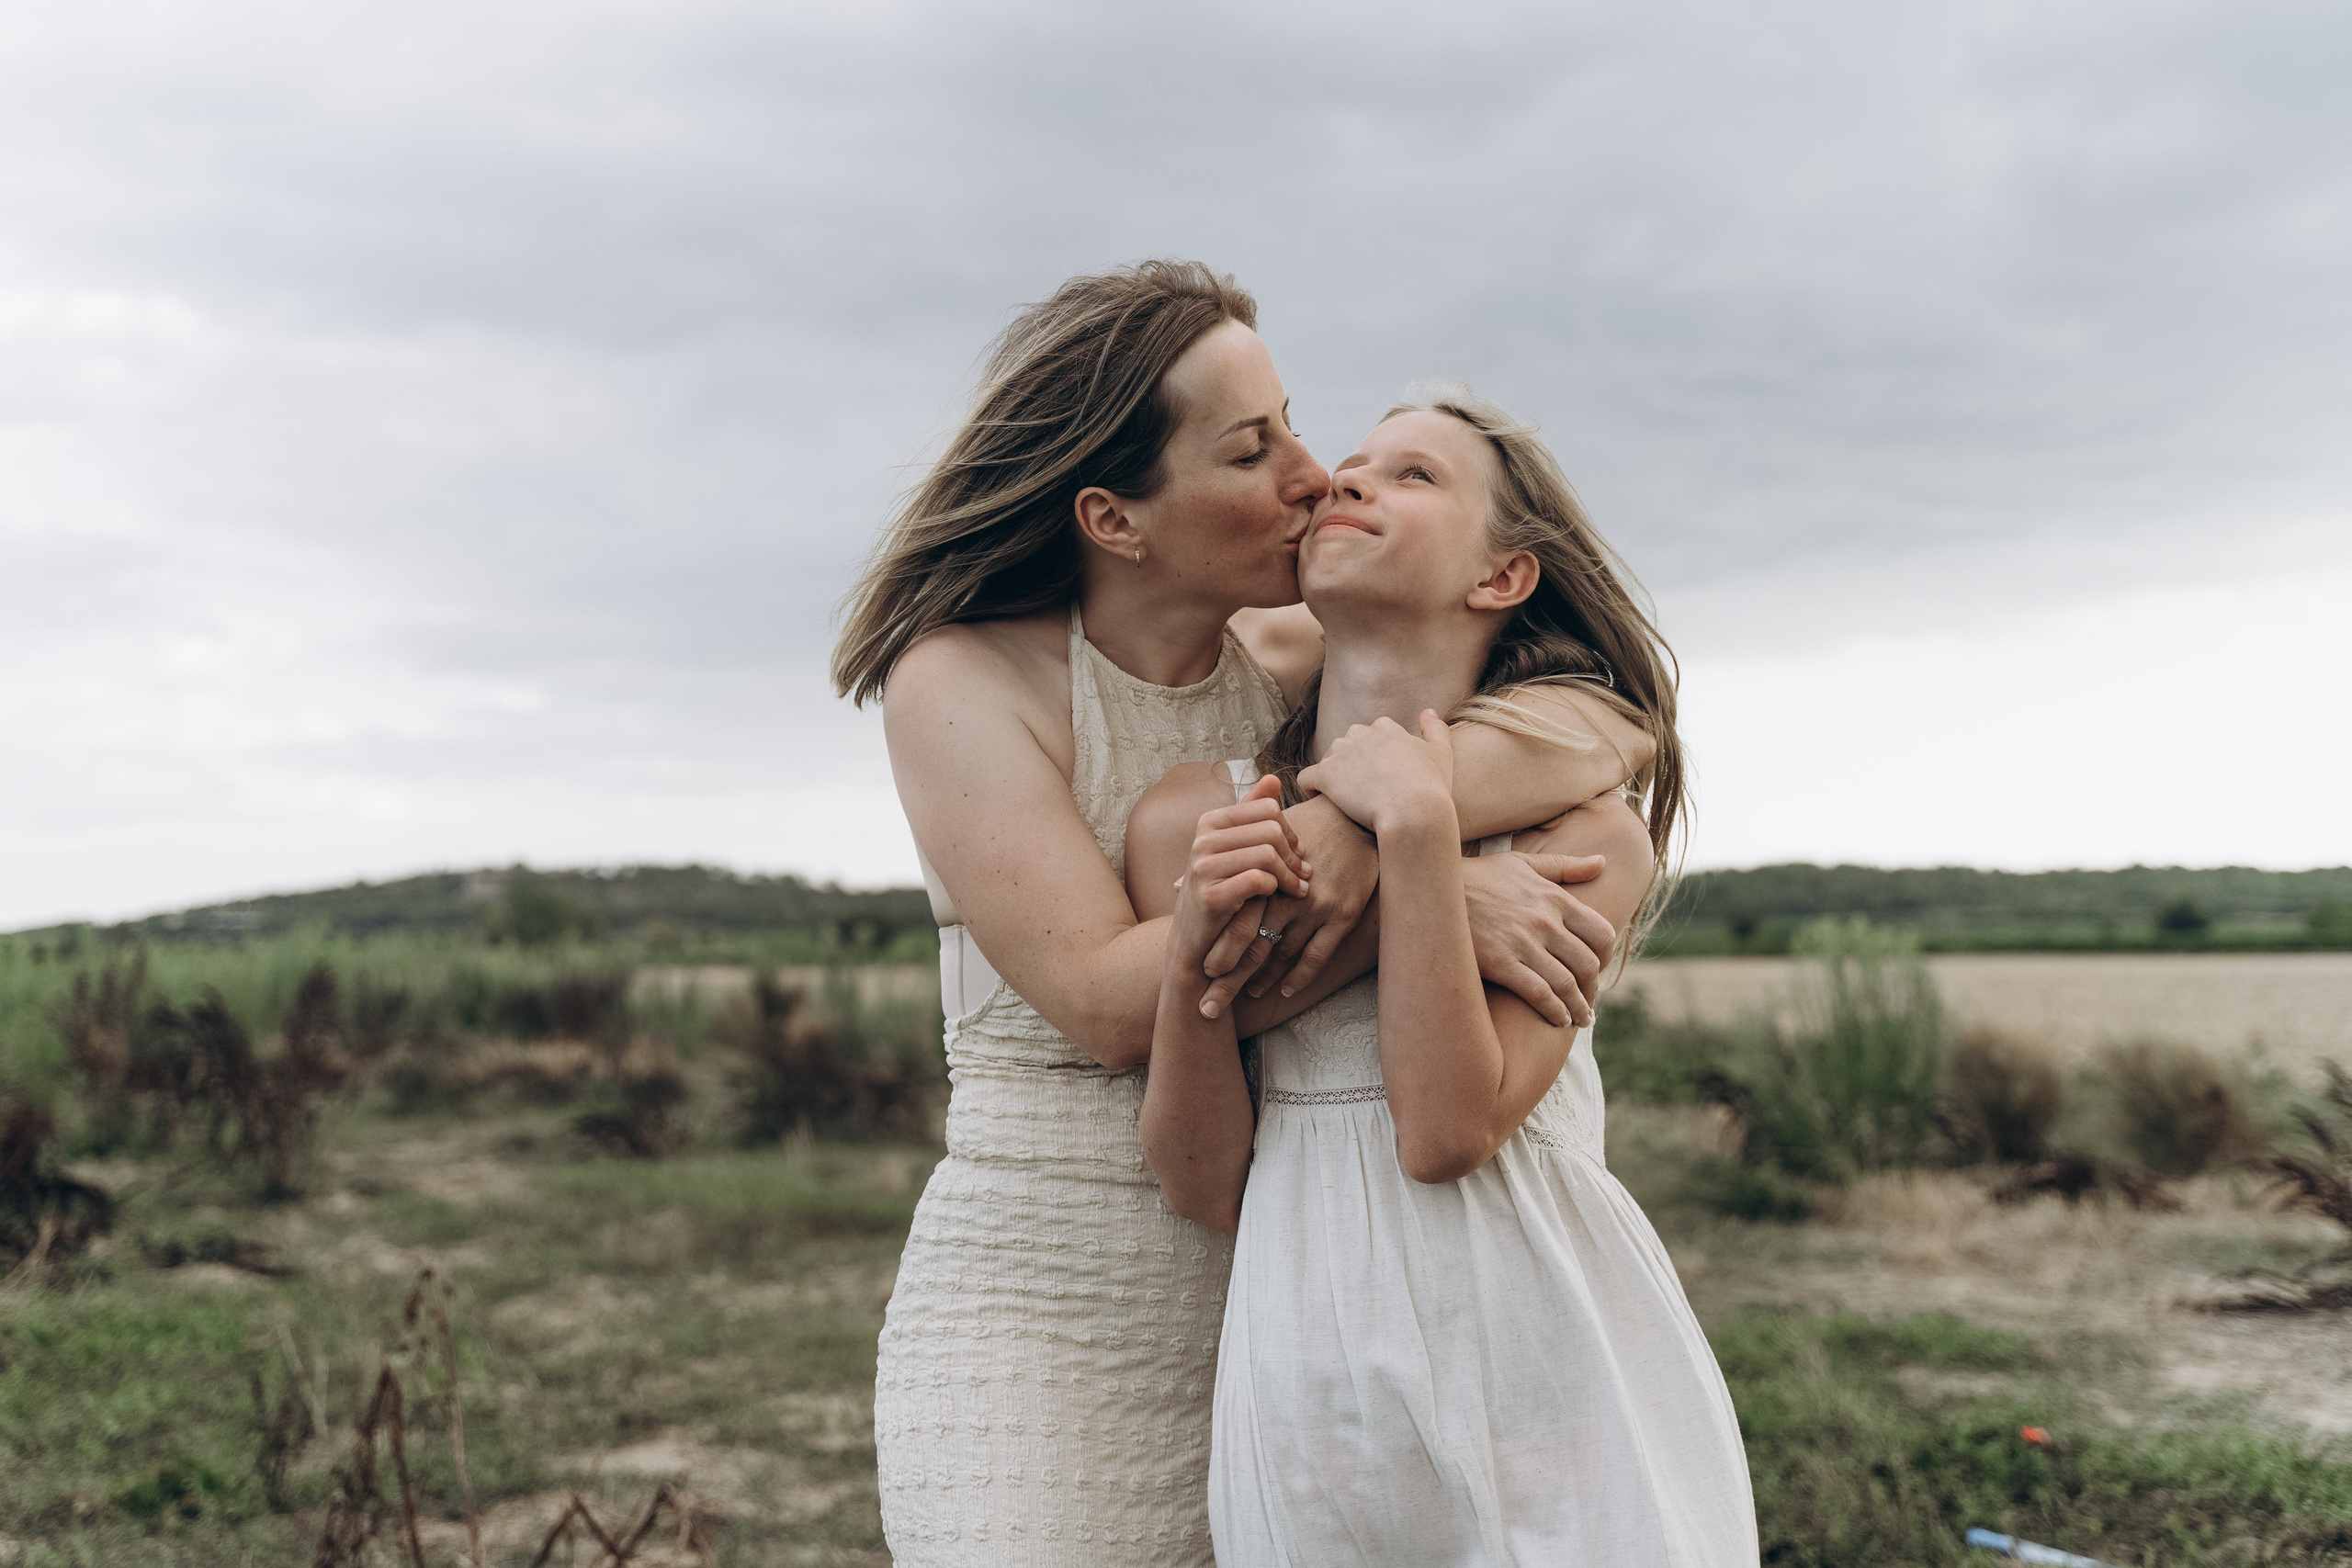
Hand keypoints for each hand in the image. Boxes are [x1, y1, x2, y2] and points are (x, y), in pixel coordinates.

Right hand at [1172, 776, 1312, 974]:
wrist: (1195, 942)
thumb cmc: (1222, 892)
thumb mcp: (1235, 850)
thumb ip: (1252, 815)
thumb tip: (1273, 779)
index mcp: (1210, 821)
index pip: (1267, 808)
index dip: (1290, 830)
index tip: (1297, 852)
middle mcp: (1202, 839)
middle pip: (1271, 830)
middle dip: (1294, 854)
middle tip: (1304, 874)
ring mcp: (1203, 867)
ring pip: (1267, 854)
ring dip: (1290, 875)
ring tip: (1299, 888)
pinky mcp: (1210, 896)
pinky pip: (1258, 880)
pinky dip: (1276, 889)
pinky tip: (1280, 897)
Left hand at [1199, 797, 1378, 1013]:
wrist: (1356, 816)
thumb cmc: (1304, 824)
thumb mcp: (1258, 837)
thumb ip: (1218, 863)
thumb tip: (1175, 884)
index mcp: (1263, 876)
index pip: (1233, 923)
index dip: (1217, 951)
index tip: (1200, 974)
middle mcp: (1286, 896)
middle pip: (1252, 947)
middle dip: (1229, 979)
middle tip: (1210, 1005)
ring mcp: (1315, 907)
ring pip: (1282, 956)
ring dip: (1263, 980)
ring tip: (1247, 994)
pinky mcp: (1342, 914)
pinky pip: (1316, 955)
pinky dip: (1299, 977)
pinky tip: (1286, 990)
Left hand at [1296, 711, 1456, 835]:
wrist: (1414, 811)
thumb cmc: (1431, 786)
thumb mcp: (1441, 753)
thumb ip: (1435, 728)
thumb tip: (1427, 712)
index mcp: (1385, 726)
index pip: (1371, 737)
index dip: (1374, 759)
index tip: (1380, 779)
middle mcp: (1359, 733)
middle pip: (1347, 747)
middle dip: (1352, 766)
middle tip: (1363, 793)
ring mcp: (1340, 752)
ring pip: (1328, 761)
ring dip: (1333, 777)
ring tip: (1345, 801)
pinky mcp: (1325, 775)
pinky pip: (1306, 779)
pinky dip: (1310, 789)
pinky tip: (1321, 802)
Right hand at [1460, 851, 1616, 1027]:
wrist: (1434, 888)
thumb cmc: (1479, 876)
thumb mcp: (1523, 863)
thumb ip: (1565, 866)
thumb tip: (1602, 862)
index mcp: (1554, 898)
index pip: (1601, 934)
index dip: (1605, 958)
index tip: (1598, 970)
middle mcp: (1544, 921)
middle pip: (1588, 964)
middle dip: (1592, 989)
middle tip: (1588, 1002)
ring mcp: (1523, 943)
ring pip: (1567, 984)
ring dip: (1578, 1008)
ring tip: (1580, 1019)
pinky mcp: (1500, 963)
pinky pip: (1539, 994)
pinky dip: (1555, 1011)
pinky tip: (1558, 1020)